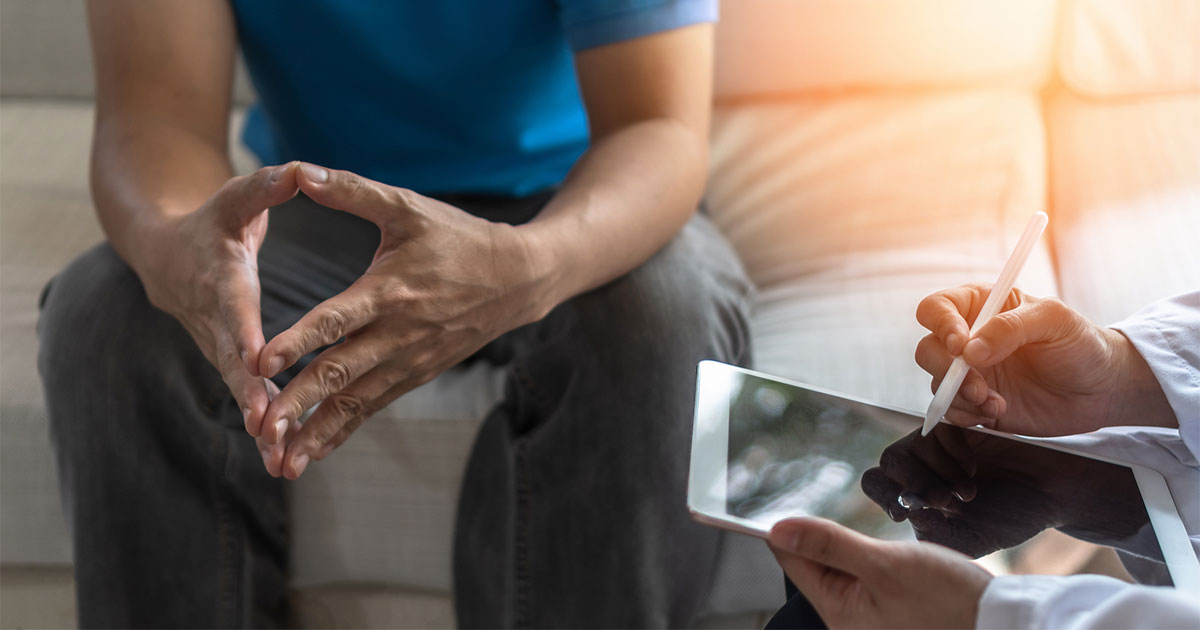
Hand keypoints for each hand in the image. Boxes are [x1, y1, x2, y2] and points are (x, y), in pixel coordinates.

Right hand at [135, 163, 298, 438]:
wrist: (169, 256)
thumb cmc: (213, 223)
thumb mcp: (235, 200)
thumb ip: (264, 188)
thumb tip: (295, 171)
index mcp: (222, 280)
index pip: (233, 308)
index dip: (244, 333)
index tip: (257, 359)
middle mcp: (217, 321)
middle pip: (233, 362)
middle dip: (250, 395)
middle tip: (267, 426)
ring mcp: (221, 347)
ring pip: (240, 389)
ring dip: (259, 423)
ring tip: (279, 458)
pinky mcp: (232, 363)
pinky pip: (249, 397)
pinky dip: (264, 426)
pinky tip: (284, 458)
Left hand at [256, 163, 548, 478]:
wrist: (518, 278)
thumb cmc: (458, 238)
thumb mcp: (408, 207)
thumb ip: (352, 192)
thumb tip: (301, 173)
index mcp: (389, 290)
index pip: (336, 320)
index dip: (299, 341)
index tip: (261, 362)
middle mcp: (398, 333)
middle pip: (341, 373)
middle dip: (300, 402)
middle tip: (263, 426)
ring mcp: (409, 360)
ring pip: (356, 401)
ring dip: (319, 430)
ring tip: (283, 461)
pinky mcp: (417, 374)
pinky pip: (375, 407)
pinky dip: (344, 430)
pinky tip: (314, 450)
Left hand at [768, 517, 990, 628]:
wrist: (1000, 623)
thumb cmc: (949, 603)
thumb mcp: (883, 564)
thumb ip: (829, 545)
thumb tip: (779, 530)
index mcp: (838, 613)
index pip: (793, 563)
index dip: (788, 530)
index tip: (788, 503)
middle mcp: (850, 621)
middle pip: (816, 566)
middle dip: (826, 538)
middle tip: (847, 521)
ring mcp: (871, 618)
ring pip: (844, 569)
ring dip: (852, 547)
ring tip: (878, 541)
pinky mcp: (892, 611)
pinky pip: (868, 578)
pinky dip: (873, 560)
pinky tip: (893, 555)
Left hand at [861, 426, 1063, 556]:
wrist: (1050, 489)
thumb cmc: (1010, 518)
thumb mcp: (974, 539)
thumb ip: (938, 534)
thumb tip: (908, 514)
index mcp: (913, 495)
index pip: (876, 485)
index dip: (886, 496)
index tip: (911, 511)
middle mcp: (918, 467)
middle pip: (887, 461)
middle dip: (913, 482)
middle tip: (945, 501)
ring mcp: (935, 444)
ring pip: (909, 447)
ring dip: (938, 471)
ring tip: (969, 491)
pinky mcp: (956, 424)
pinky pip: (937, 429)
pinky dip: (953, 450)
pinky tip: (973, 468)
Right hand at [914, 284, 1173, 435]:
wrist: (1102, 390)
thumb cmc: (1082, 344)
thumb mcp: (1055, 321)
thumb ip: (1010, 327)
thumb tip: (970, 349)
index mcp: (982, 307)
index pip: (936, 308)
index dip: (940, 325)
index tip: (961, 345)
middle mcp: (969, 339)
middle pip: (928, 349)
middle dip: (947, 370)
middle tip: (979, 385)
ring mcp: (971, 373)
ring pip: (938, 383)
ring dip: (962, 396)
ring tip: (997, 403)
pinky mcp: (977, 403)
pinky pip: (952, 410)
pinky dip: (968, 415)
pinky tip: (999, 412)